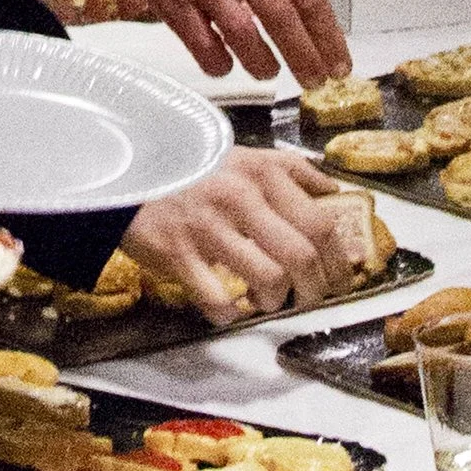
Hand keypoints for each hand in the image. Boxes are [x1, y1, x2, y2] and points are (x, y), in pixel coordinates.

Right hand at [116, 0, 348, 87]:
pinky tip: (226, 64)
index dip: (328, 38)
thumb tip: (306, 11)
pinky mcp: (174, 2)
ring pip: (245, 37)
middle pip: (283, 21)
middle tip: (315, 81)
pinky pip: (203, 46)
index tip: (338, 63)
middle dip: (305, 59)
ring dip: (263, 64)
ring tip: (269, 71)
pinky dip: (219, 64)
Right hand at [121, 151, 371, 326]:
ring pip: (269, 280)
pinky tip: (229, 304)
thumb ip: (292, 170)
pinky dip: (231, 314)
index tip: (341, 278)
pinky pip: (219, 301)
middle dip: (314, 289)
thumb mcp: (244, 156)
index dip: (338, 260)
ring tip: (265, 298)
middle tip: (309, 298)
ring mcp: (208, 227)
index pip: (320, 223)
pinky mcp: (178, 254)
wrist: (129, 171)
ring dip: (274, 301)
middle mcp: (240, 197)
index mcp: (261, 173)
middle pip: (302, 256)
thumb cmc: (194, 168)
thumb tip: (335, 192)